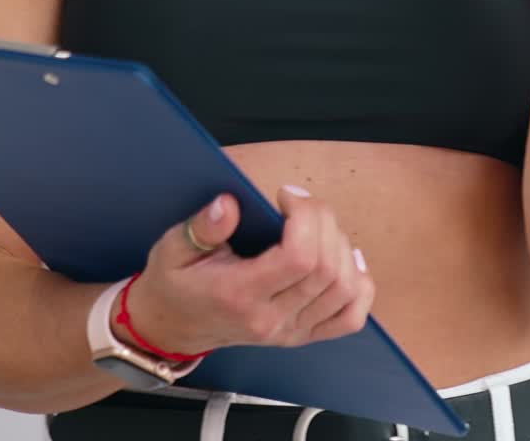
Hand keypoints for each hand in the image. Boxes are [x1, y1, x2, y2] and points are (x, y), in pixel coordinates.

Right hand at [121, 186, 373, 354]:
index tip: (285, 195)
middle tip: (299, 202)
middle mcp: (271, 319)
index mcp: (240, 296)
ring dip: (340, 246)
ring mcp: (291, 331)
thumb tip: (229, 204)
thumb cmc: (175, 284)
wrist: (172, 326)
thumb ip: (202, 228)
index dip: (306, 217)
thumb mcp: (172, 248)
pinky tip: (344, 259)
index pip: (299, 259)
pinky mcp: (302, 334)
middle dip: (323, 220)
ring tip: (315, 226)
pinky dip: (358, 285)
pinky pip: (350, 317)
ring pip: (344, 289)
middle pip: (327, 268)